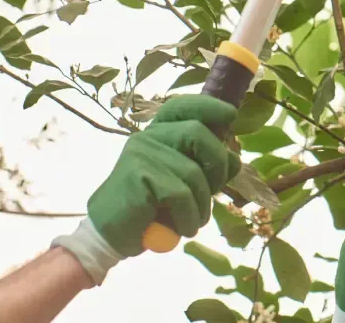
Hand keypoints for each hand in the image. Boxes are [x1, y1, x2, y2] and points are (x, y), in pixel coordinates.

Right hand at [87, 95, 240, 255]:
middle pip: (198, 134)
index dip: (208, 107)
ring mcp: (141, 154)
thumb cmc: (150, 209)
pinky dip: (189, 217)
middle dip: (217, 166)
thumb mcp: (185, 185)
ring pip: (193, 172)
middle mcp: (148, 137)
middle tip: (213, 192)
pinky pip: (180, 194)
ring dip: (202, 204)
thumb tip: (234, 159)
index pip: (182, 107)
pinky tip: (182, 229)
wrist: (110, 236)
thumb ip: (206, 168)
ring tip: (193, 222)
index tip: (230, 115)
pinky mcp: (138, 175)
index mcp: (159, 134)